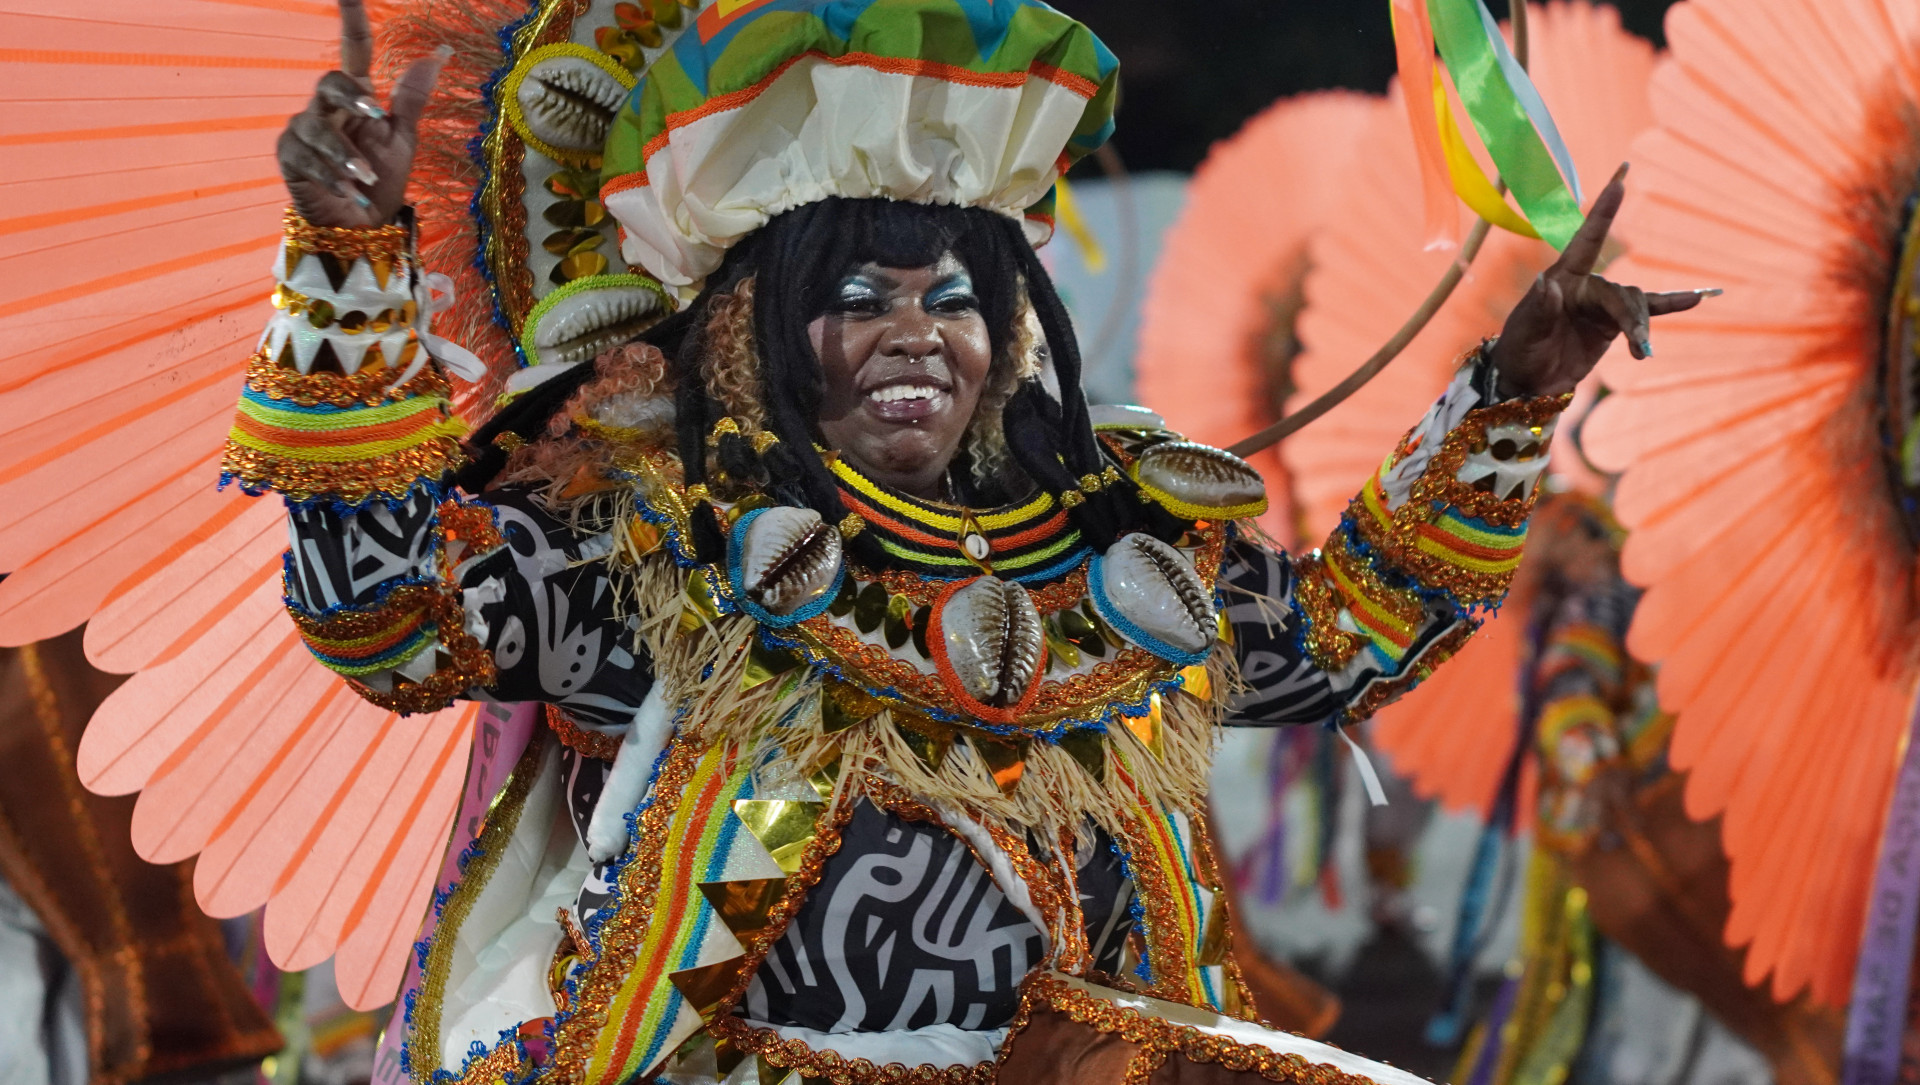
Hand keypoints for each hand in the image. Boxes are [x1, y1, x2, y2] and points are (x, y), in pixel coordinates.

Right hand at [277, 0, 448, 226]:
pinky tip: (349, 193)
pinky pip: (305, 158)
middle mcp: (327, 108)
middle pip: (329, 82)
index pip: (354, 49)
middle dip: (350, 99)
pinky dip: (332, 177)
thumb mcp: (402, 139)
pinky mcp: (289, 157)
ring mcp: (304, 131)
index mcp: (358, 98)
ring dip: (346, 156)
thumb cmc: (382, 180)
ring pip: (317, 127)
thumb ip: (411, 99)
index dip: (351, 17)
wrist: (362, 227)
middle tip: (374, 115)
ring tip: (367, 179)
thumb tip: (438, 54)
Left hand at [1489, 163, 1716, 397]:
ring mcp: (1602, 305)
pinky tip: (1696, 299)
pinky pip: (1645, 311)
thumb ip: (1540, 309)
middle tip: (1638, 345)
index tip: (1620, 183)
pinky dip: (1669, 305)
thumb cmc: (1519, 350)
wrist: (1527, 381)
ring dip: (1641, 329)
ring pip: (1634, 306)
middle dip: (1630, 317)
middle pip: (1619, 292)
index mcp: (1563, 279)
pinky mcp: (1612, 324)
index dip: (1603, 213)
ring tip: (1643, 353)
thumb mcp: (1525, 332)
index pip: (1586, 240)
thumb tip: (1549, 284)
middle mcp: (1586, 287)